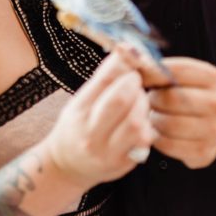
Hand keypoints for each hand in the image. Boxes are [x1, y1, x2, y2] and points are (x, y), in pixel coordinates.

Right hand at [44, 45, 155, 188]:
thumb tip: (128, 49)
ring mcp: (106, 151)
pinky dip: (147, 127)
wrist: (68, 166)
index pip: (104, 79)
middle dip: (135, 85)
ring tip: (139, 104)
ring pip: (135, 122)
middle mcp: (89, 133)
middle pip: (120, 100)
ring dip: (143, 107)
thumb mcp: (83, 100)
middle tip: (136, 83)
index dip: (125, 65)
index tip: (132, 61)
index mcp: (78, 110)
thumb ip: (105, 78)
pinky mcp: (123, 164)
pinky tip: (141, 123)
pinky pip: (143, 141)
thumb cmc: (79, 126)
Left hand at [138, 57, 215, 168]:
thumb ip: (156, 67)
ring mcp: (214, 129)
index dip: (152, 74)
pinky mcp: (204, 151)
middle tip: (148, 101)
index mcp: (212, 77)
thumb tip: (127, 54)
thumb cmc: (184, 95)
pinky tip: (158, 132)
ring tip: (153, 116)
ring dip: (153, 121)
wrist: (208, 126)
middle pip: (171, 99)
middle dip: (153, 100)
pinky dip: (157, 139)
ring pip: (168, 123)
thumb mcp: (177, 77)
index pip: (176, 70)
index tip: (140, 78)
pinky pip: (168, 145)